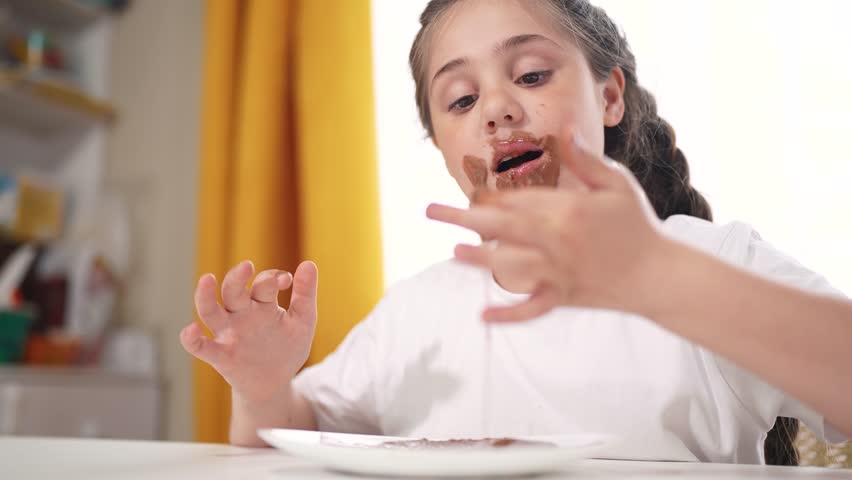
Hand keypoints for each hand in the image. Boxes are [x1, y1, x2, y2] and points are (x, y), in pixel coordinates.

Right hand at [180, 260, 318, 401]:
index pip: (262, 283)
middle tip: (247, 266)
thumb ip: (305, 294)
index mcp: (262, 303)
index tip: (287, 280)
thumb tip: (309, 264)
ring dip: (206, 296)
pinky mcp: (221, 357)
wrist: (276, 383)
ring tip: (207, 279)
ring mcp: (229, 334)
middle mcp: (241, 315)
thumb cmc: (287, 348)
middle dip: (237, 277)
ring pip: (210, 311)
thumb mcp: (303, 320)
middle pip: (232, 291)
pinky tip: (191, 330)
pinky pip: (202, 347)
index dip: (272, 278)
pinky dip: (192, 339)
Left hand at [426, 128, 671, 321]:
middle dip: (464, 217)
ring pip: (510, 266)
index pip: (519, 199)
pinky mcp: (564, 297)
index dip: (492, 194)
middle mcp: (557, 242)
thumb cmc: (638, 225)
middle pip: (501, 227)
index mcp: (568, 211)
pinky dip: (509, 314)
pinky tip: (484, 316)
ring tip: (453, 252)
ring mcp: (559, 272)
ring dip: (479, 259)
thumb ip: (586, 159)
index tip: (471, 189)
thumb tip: (564, 129)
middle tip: (431, 211)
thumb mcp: (616, 185)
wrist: (659, 274)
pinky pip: (532, 308)